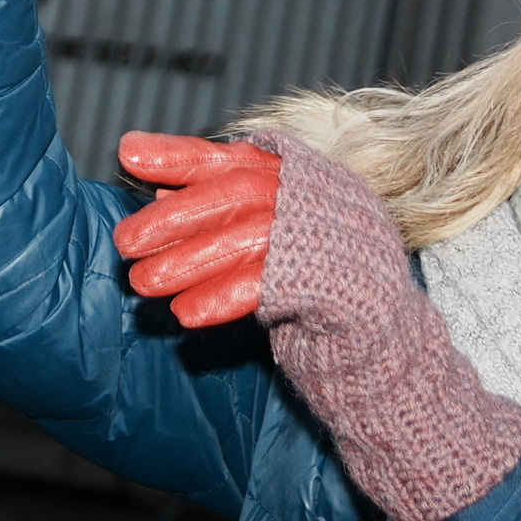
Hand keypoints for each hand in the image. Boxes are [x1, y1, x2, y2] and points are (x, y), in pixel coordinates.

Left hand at [113, 132, 520, 520]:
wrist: (394, 370)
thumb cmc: (326, 310)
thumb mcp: (273, 256)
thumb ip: (230, 223)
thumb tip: (160, 196)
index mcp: (318, 181)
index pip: (241, 157)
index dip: (183, 154)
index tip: (129, 150)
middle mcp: (335, 199)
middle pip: (240, 191)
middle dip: (175, 216)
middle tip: (127, 242)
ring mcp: (346, 239)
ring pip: (250, 234)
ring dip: (188, 261)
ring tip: (143, 284)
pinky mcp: (347, 287)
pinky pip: (271, 283)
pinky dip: (224, 297)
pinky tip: (188, 316)